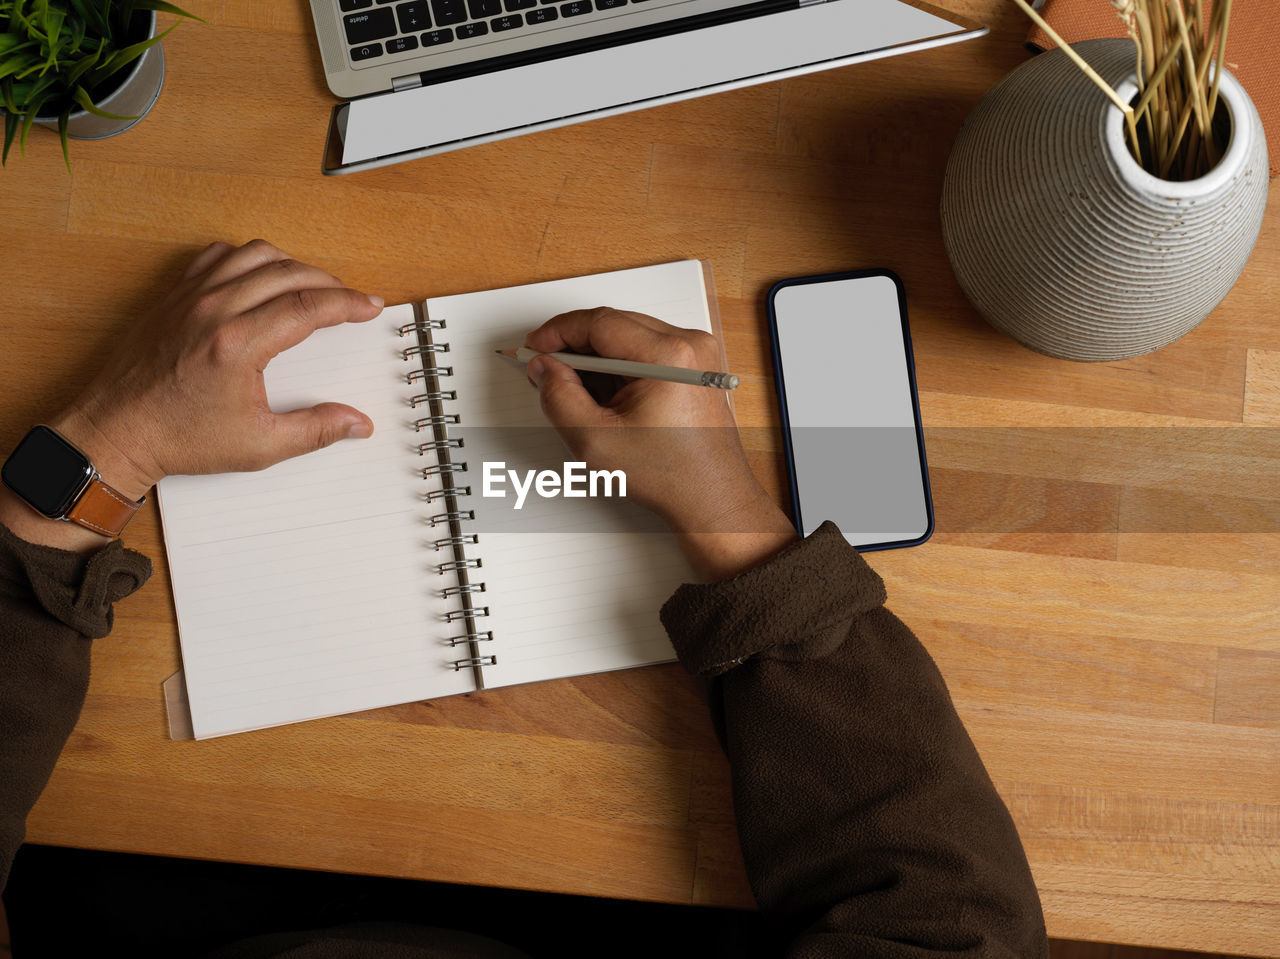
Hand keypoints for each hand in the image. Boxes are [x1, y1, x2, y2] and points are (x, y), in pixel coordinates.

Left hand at [2, 240, 383, 551]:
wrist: (118, 432)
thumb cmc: (178, 438)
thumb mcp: (259, 445)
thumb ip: (316, 431)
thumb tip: (356, 423)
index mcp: (237, 345)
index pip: (308, 306)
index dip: (347, 303)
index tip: (368, 306)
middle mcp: (213, 311)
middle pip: (289, 273)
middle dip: (329, 283)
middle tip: (348, 300)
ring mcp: (190, 298)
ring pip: (255, 255)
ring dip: (292, 265)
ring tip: (311, 285)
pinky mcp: (173, 296)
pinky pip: (218, 256)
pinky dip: (248, 258)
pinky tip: (260, 276)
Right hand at [525, 307, 797, 580]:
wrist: (711, 497)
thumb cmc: (671, 475)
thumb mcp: (596, 440)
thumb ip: (559, 397)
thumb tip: (544, 368)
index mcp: (669, 357)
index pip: (600, 323)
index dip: (559, 332)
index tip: (536, 347)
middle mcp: (690, 346)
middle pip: (615, 324)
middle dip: (576, 345)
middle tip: (548, 370)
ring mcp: (697, 354)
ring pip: (629, 335)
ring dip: (598, 357)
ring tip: (578, 391)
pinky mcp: (697, 366)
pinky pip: (647, 349)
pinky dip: (620, 365)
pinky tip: (606, 395)